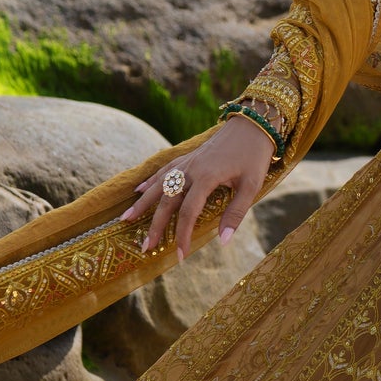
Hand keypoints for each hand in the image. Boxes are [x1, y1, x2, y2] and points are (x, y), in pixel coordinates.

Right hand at [119, 112, 275, 257]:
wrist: (252, 125)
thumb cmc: (254, 157)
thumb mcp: (251, 187)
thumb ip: (236, 213)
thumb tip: (222, 241)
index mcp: (206, 178)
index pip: (188, 213)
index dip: (182, 235)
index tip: (180, 255)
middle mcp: (190, 170)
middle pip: (167, 202)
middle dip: (155, 226)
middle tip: (145, 247)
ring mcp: (186, 162)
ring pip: (159, 185)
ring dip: (142, 203)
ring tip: (126, 219)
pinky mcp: (187, 157)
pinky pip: (163, 171)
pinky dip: (149, 181)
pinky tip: (138, 190)